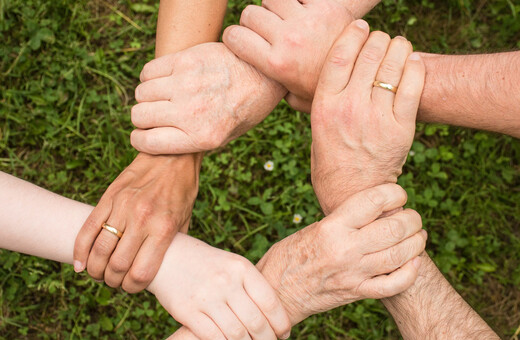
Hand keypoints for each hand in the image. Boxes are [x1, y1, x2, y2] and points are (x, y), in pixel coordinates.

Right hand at [73, 153, 201, 292]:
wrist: (172, 155)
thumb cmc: (182, 190)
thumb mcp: (185, 220)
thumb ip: (172, 244)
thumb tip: (162, 268)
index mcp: (163, 228)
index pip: (141, 272)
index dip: (133, 288)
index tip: (132, 287)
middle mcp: (142, 219)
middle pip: (117, 265)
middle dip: (113, 281)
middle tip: (114, 281)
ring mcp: (123, 207)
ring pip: (99, 250)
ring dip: (95, 269)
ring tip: (98, 273)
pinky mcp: (109, 197)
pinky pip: (88, 228)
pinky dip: (80, 250)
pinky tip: (80, 263)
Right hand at [130, 42, 285, 154]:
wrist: (264, 75)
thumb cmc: (244, 109)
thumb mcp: (225, 137)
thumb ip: (192, 142)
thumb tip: (157, 143)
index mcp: (202, 137)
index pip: (147, 142)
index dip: (140, 140)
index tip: (143, 135)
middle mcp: (191, 112)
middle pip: (139, 116)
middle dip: (143, 118)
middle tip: (156, 114)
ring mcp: (187, 84)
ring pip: (141, 93)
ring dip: (148, 96)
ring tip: (164, 96)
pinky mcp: (186, 60)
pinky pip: (148, 71)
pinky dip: (151, 77)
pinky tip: (166, 79)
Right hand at [148, 234, 291, 339]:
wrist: (167, 256)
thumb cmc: (207, 264)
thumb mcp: (232, 265)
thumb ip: (251, 286)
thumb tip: (275, 316)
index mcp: (241, 268)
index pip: (270, 302)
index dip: (281, 323)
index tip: (284, 333)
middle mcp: (225, 281)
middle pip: (256, 322)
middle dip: (267, 339)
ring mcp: (206, 297)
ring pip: (237, 334)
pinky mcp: (187, 311)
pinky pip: (214, 337)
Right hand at [223, 0, 352, 111]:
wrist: (365, 74)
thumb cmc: (325, 89)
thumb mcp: (295, 98)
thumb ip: (273, 88)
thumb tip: (255, 84)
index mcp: (276, 64)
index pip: (234, 36)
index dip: (234, 37)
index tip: (242, 41)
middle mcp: (288, 40)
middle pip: (250, 14)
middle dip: (254, 22)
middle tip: (267, 32)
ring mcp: (307, 21)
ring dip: (275, 7)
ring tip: (285, 20)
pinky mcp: (325, 6)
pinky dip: (298, 0)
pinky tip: (304, 12)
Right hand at [257, 184, 425, 323]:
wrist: (276, 291)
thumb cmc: (290, 254)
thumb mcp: (314, 228)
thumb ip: (344, 220)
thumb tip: (376, 210)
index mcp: (332, 227)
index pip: (374, 201)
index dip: (395, 193)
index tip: (399, 194)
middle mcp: (345, 249)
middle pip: (394, 228)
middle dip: (412, 219)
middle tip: (413, 217)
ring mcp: (353, 273)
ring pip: (400, 255)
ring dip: (416, 242)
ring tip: (418, 235)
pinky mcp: (356, 292)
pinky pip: (393, 285)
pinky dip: (410, 273)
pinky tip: (414, 262)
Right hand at [310, 21, 424, 213]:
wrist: (352, 194)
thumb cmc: (330, 160)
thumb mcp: (316, 128)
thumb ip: (319, 100)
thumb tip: (319, 74)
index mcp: (324, 106)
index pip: (339, 55)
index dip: (352, 34)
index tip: (360, 26)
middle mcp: (349, 108)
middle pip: (368, 55)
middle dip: (378, 39)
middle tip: (381, 39)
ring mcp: (376, 118)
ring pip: (392, 65)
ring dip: (398, 47)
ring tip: (399, 46)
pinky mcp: (401, 129)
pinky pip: (413, 86)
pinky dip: (415, 67)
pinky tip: (413, 62)